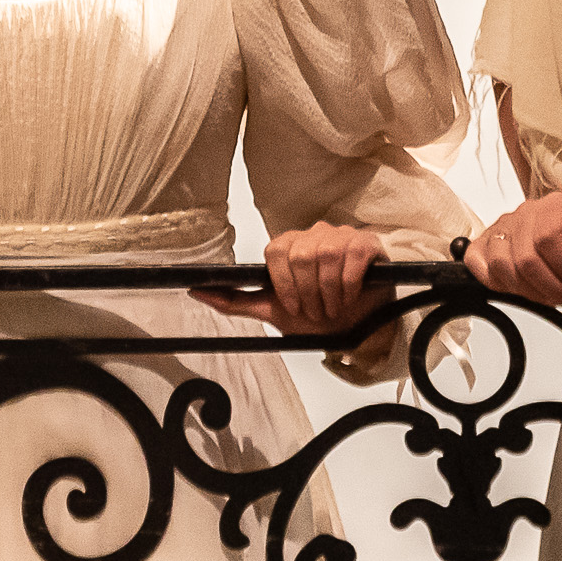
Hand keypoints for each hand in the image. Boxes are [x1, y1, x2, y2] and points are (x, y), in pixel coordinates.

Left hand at [214, 222, 383, 337]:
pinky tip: (350, 296)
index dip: (284, 284)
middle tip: (316, 311)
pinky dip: (349, 286)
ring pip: (326, 258)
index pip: (276, 251)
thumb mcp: (272, 310)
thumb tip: (196, 291)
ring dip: (329, 294)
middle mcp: (314, 234)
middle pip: (302, 257)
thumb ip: (235, 301)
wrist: (356, 326)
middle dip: (308, 295)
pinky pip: (351, 260)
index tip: (293, 307)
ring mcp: (341, 236)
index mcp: (289, 246)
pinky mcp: (365, 243)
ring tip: (333, 308)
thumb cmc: (316, 315)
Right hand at [463, 190, 561, 306]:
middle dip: (552, 288)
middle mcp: (527, 211)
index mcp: (558, 204)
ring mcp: (506, 225)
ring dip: (528, 291)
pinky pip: (477, 261)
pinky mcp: (491, 240)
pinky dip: (494, 281)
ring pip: (501, 265)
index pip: (547, 239)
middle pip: (525, 259)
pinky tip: (519, 287)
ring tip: (552, 297)